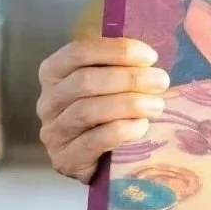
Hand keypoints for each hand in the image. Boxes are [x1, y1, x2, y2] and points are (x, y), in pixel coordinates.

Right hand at [36, 37, 168, 183]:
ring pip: (88, 111)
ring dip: (130, 104)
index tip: (150, 57)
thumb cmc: (114, 109)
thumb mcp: (114, 81)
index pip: (79, 52)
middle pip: (85, 81)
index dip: (117, 50)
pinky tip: (142, 126)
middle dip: (130, 78)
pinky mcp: (65, 159)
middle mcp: (48, 101)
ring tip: (157, 105)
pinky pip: (94, 141)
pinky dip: (123, 130)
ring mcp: (53, 132)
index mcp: (55, 73)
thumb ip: (126, 63)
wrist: (106, 160)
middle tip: (162, 81)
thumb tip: (158, 49)